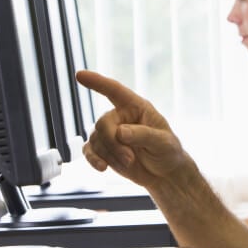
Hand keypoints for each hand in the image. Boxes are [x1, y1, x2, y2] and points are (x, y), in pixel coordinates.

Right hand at [76, 70, 186, 186]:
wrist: (164, 173)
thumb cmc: (168, 151)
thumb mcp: (163, 142)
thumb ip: (143, 135)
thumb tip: (120, 132)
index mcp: (136, 107)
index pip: (114, 90)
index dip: (97, 82)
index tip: (80, 74)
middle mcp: (121, 116)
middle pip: (103, 123)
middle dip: (113, 143)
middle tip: (130, 159)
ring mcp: (110, 133)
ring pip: (96, 140)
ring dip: (110, 155)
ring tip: (129, 163)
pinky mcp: (104, 150)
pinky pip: (89, 151)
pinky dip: (94, 160)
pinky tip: (102, 168)